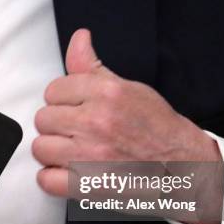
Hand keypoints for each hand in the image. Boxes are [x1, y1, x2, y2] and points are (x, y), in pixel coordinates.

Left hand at [32, 29, 222, 223]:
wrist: (183, 168)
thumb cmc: (157, 129)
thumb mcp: (129, 89)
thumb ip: (93, 67)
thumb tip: (79, 38)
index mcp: (105, 94)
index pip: (53, 90)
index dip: (63, 101)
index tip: (76, 109)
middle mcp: (96, 123)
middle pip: (43, 119)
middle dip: (57, 125)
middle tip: (77, 132)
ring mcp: (89, 156)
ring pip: (40, 148)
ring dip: (54, 152)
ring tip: (73, 152)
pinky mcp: (87, 186)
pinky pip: (46, 180)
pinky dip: (53, 179)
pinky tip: (68, 173)